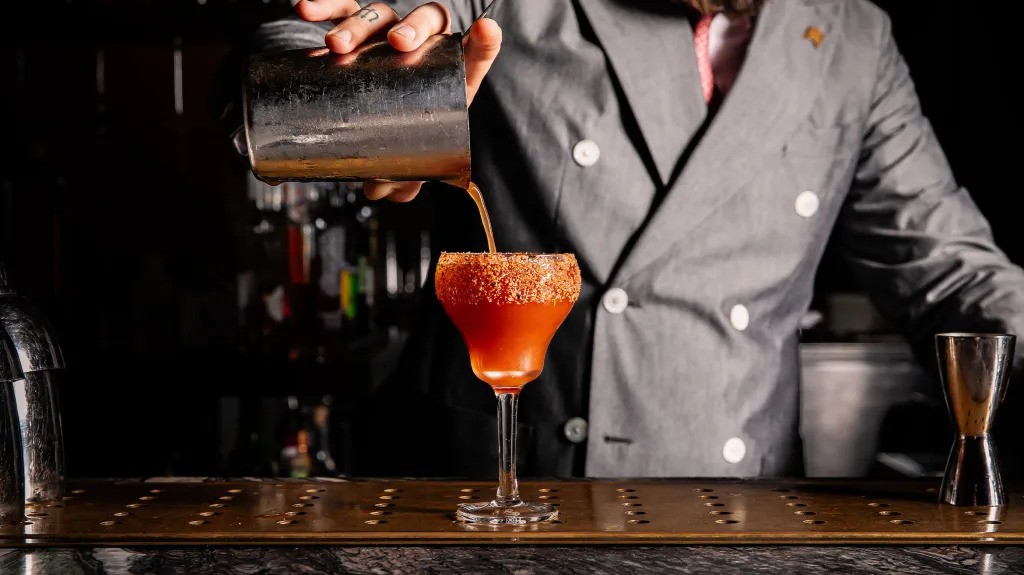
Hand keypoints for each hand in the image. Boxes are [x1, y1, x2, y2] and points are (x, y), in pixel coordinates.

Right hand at [295, 1, 501, 201]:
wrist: (377, 119)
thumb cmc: (404, 135)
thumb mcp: (412, 158)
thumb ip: (402, 180)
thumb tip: (378, 190)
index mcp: (449, 74)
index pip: (473, 54)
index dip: (483, 43)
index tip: (486, 31)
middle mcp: (421, 45)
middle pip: (426, 22)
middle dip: (412, 28)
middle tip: (398, 44)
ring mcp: (389, 33)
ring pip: (380, 15)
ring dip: (359, 24)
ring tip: (337, 45)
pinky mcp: (357, 30)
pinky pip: (342, 9)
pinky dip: (326, 7)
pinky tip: (305, 10)